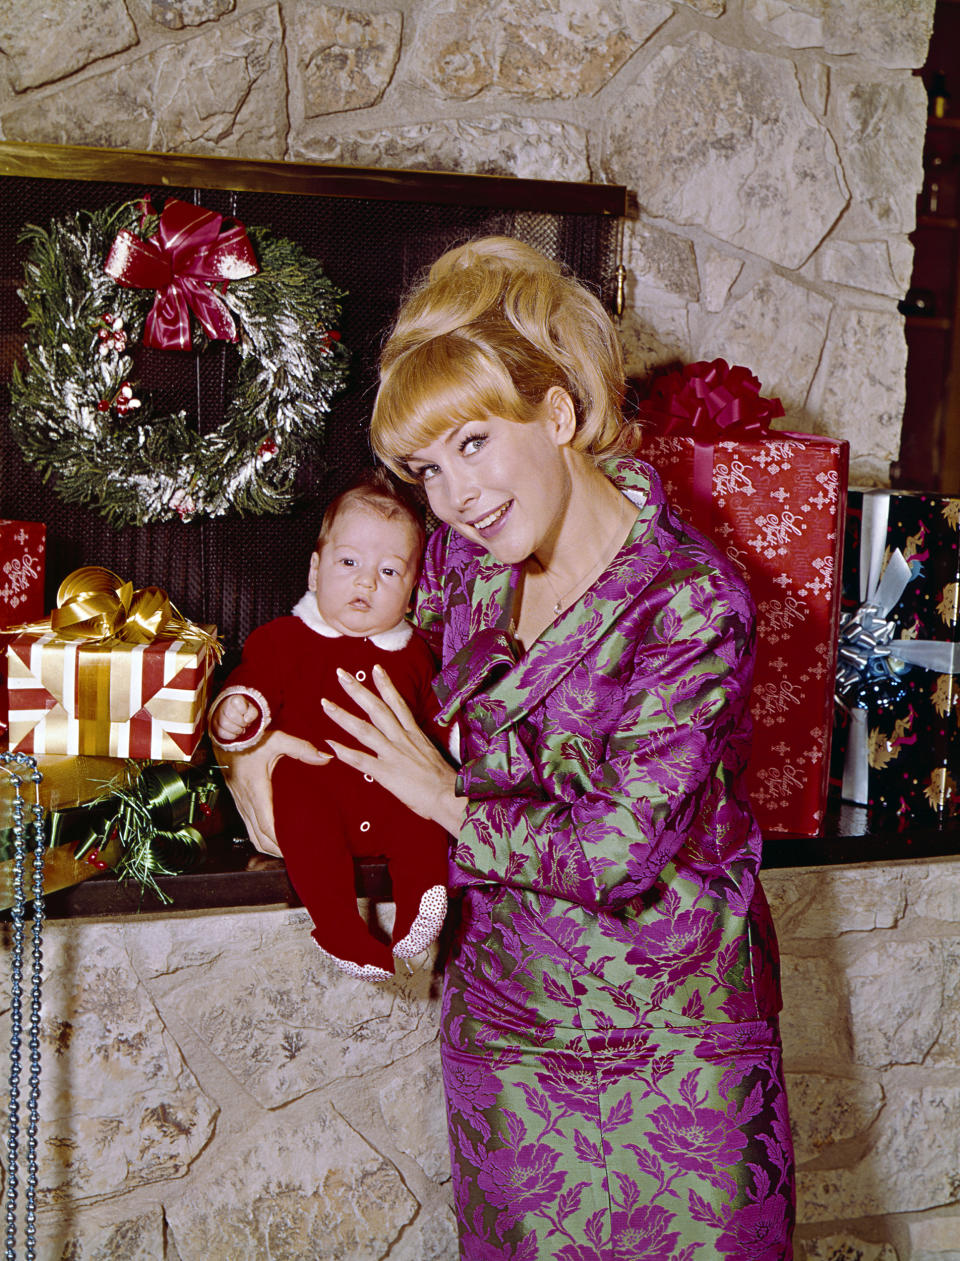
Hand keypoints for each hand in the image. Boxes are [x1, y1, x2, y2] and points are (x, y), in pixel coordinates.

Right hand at [210, 693, 260, 741]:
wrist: (235, 716)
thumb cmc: (245, 713)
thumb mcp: (252, 710)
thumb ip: (253, 713)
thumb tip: (247, 720)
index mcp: (235, 699)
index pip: (238, 702)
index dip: (244, 710)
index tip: (246, 713)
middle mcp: (224, 705)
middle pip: (231, 714)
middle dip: (242, 722)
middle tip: (245, 724)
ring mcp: (218, 715)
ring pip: (224, 723)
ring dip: (237, 730)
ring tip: (241, 729)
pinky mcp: (214, 725)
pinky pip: (220, 732)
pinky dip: (231, 735)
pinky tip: (236, 733)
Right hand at [217, 728, 328, 855]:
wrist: (224, 734)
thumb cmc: (249, 737)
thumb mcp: (277, 739)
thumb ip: (302, 748)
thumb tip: (326, 757)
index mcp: (256, 788)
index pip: (265, 823)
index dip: (277, 841)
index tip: (292, 850)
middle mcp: (245, 799)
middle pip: (259, 836)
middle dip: (275, 850)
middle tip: (295, 855)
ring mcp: (240, 801)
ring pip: (252, 833)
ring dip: (267, 845)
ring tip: (286, 850)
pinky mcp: (239, 799)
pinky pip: (248, 824)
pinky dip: (259, 835)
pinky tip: (272, 836)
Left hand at [323, 665, 465, 835]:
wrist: (450, 796)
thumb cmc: (444, 780)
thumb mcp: (431, 754)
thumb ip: (416, 746)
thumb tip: (407, 745)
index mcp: (414, 734)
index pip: (398, 703)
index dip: (385, 685)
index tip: (375, 668)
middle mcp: (402, 739)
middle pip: (376, 709)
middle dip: (357, 690)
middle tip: (341, 673)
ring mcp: (393, 754)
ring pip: (363, 730)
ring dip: (343, 716)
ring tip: (326, 704)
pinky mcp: (386, 772)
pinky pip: (361, 760)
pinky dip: (344, 752)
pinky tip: (330, 744)